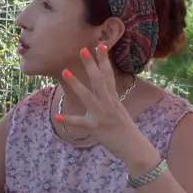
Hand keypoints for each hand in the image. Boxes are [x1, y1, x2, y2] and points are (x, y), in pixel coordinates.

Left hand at [56, 43, 143, 157]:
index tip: (100, 45)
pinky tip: (57, 117)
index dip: (104, 60)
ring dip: (76, 83)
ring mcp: (102, 115)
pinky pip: (80, 124)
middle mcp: (109, 104)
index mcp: (113, 99)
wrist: (134, 147)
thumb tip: (103, 88)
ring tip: (65, 71)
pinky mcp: (96, 128)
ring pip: (88, 96)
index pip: (108, 75)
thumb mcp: (118, 110)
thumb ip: (109, 98)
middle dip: (91, 64)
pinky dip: (69, 121)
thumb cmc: (125, 129)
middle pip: (99, 80)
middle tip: (82, 49)